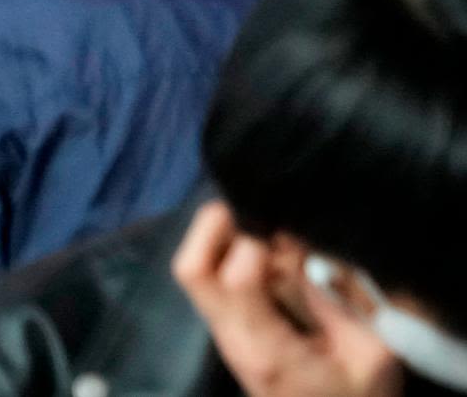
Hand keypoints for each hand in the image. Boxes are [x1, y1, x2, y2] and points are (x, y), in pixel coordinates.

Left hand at [173, 202, 401, 396]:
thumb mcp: (373, 353)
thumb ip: (345, 299)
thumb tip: (311, 247)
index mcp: (266, 347)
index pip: (237, 278)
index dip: (259, 245)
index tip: (293, 233)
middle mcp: (231, 336)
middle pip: (192, 268)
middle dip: (218, 227)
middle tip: (261, 213)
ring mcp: (224, 332)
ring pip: (195, 269)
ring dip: (223, 238)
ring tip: (268, 231)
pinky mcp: (229, 327)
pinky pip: (212, 279)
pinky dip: (230, 253)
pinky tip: (270, 252)